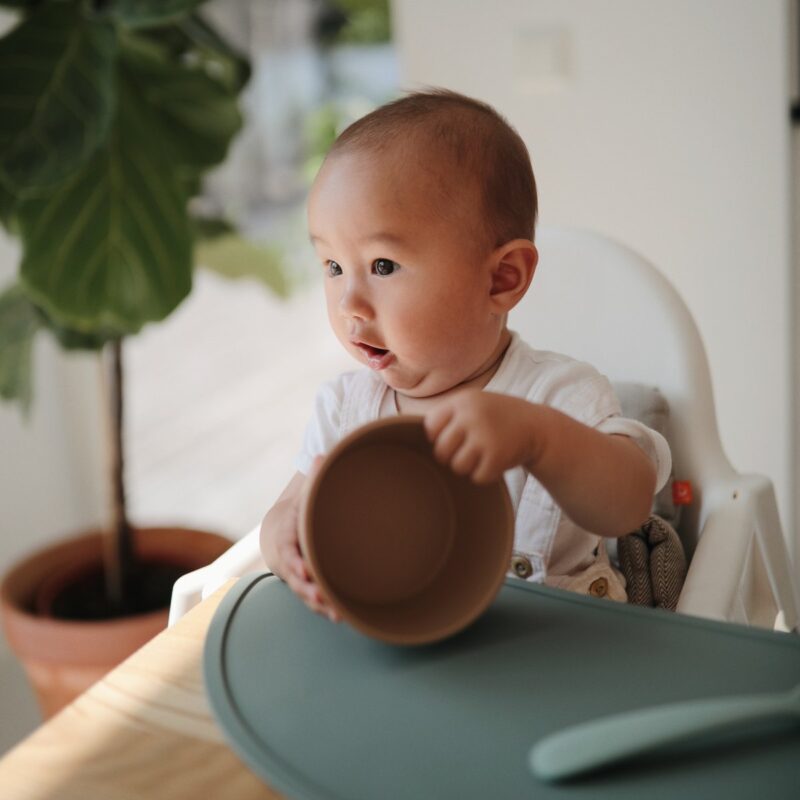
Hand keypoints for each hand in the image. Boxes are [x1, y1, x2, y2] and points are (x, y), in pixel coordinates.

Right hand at [261, 456, 339, 621]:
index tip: (304, 569)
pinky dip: (325, 608)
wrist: (280, 532)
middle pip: (296, 579)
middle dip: (308, 589)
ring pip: (305, 593)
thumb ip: (313, 480)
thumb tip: (320, 456)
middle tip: (322, 596)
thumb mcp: (303, 496)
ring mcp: (297, 575)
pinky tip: (342, 616)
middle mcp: (289, 560)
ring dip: (319, 604)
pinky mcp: (307, 585)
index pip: (288, 551)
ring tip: (337, 613)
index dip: (294, 562)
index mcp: (286, 537)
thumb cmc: (297, 514)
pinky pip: (314, 599)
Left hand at [424, 389, 540, 482]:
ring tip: (483, 454)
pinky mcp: (498, 456)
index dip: (439, 437)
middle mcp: (471, 416)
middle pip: (441, 450)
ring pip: (457, 466)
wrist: (538, 426)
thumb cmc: (497, 418)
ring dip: (469, 466)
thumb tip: (405, 434)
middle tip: (469, 451)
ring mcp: (484, 436)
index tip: (454, 438)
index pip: (430, 427)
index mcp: (461, 401)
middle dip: (452, 456)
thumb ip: (447, 415)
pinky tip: (496, 462)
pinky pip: (477, 477)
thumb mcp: (473, 404)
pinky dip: (485, 475)